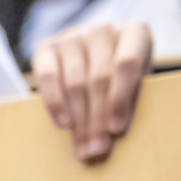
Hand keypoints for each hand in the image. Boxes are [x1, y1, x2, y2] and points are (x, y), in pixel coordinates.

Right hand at [32, 21, 152, 163]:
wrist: (89, 61)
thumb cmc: (118, 80)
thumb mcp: (132, 88)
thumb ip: (124, 110)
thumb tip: (103, 149)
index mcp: (135, 33)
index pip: (127, 64)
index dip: (120, 98)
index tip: (115, 129)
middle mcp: (103, 30)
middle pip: (99, 78)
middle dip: (96, 118)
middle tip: (95, 150)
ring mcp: (72, 36)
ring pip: (75, 81)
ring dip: (78, 119)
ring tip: (81, 147)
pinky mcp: (45, 47)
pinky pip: (48, 76)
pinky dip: (55, 103)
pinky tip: (63, 124)